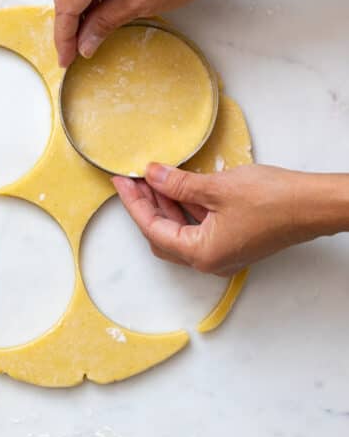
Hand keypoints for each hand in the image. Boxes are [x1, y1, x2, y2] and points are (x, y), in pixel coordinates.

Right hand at [48, 0, 262, 67]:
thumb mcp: (143, 4)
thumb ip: (106, 23)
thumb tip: (85, 43)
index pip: (66, 4)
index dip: (64, 36)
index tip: (66, 57)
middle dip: (66, 18)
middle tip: (77, 46)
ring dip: (75, 0)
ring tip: (91, 27)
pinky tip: (102, 3)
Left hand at [113, 164, 348, 275]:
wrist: (315, 205)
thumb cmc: (274, 200)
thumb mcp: (217, 188)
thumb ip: (178, 184)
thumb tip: (153, 176)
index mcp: (201, 254)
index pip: (153, 229)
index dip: (134, 203)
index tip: (122, 182)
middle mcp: (209, 260)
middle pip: (162, 235)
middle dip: (146, 206)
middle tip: (134, 180)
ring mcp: (222, 253)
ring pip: (181, 231)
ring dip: (166, 206)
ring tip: (153, 179)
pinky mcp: (234, 242)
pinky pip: (199, 228)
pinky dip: (186, 209)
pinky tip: (179, 187)